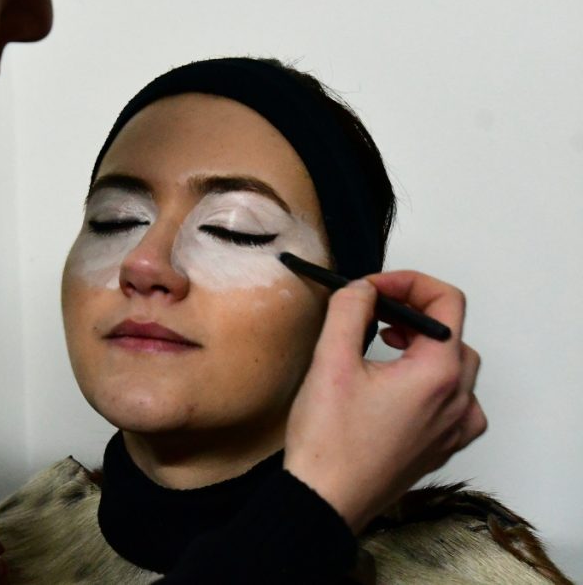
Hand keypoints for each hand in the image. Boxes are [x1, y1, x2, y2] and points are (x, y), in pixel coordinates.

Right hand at [283, 271, 486, 533]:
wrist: (326, 501)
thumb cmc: (329, 441)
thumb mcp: (331, 362)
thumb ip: (349, 311)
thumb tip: (362, 288)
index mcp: (438, 374)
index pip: (447, 302)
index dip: (409, 282)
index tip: (373, 288)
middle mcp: (457, 400)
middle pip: (452, 333)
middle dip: (412, 312)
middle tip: (372, 314)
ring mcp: (453, 428)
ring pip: (456, 367)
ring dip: (424, 345)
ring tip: (384, 346)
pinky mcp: (442, 446)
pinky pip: (455, 401)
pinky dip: (432, 381)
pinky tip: (399, 387)